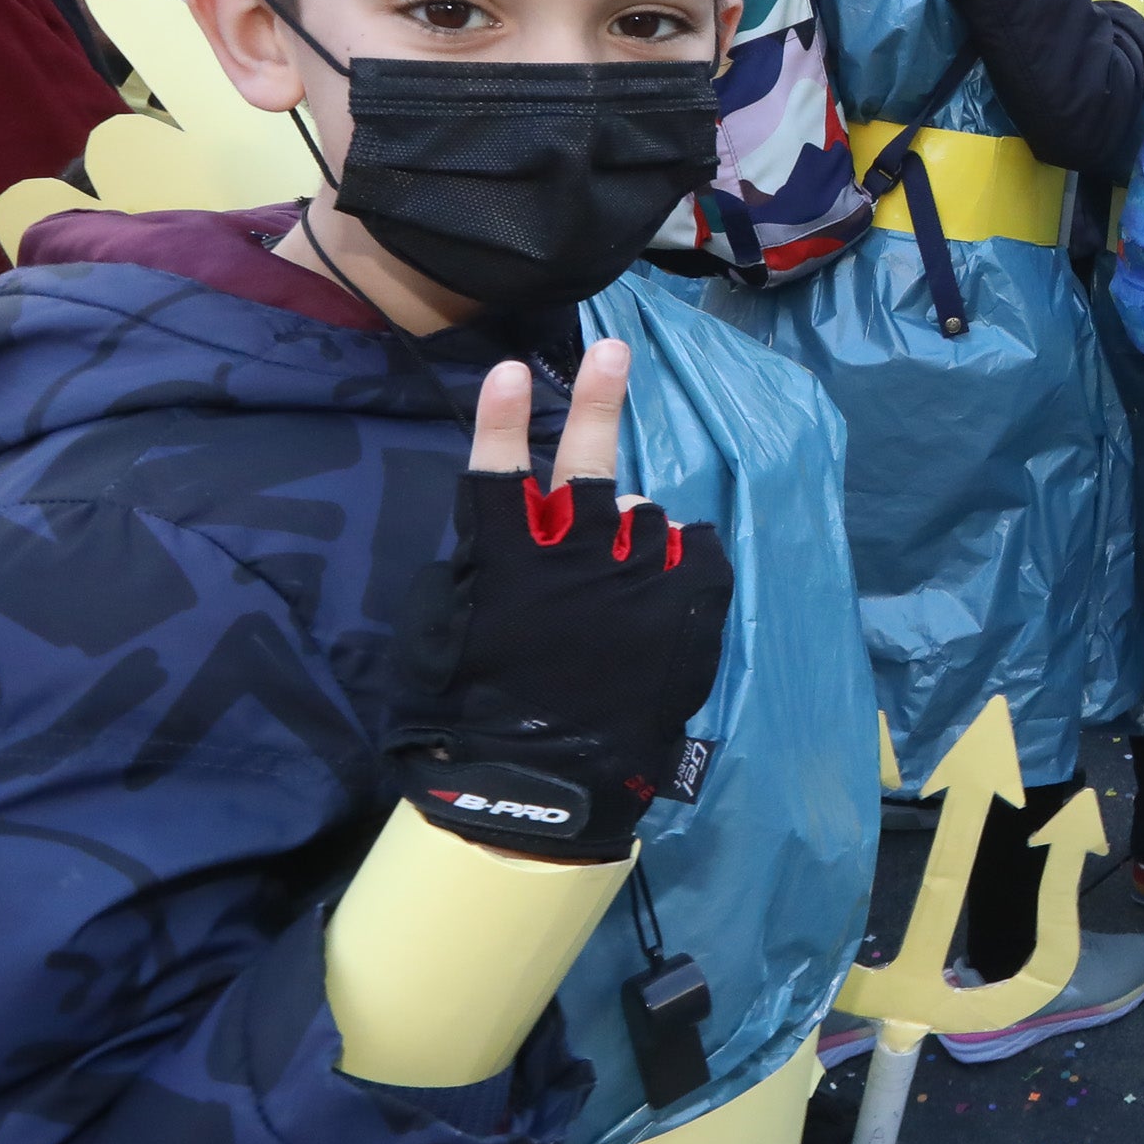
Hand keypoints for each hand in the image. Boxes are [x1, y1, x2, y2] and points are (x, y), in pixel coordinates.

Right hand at [383, 342, 733, 861]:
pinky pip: (695, 551)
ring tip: (613, 579)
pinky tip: (663, 582)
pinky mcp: (684, 611)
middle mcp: (576, 559)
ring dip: (629, 530)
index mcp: (506, 563)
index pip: (498, 472)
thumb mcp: (447, 637)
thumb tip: (502, 536)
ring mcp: (637, 582)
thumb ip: (477, 573)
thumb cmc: (475, 716)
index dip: (505, 419)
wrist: (543, 791)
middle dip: (599, 401)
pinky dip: (680, 557)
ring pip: (643, 514)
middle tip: (613, 351)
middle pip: (589, 464)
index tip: (512, 370)